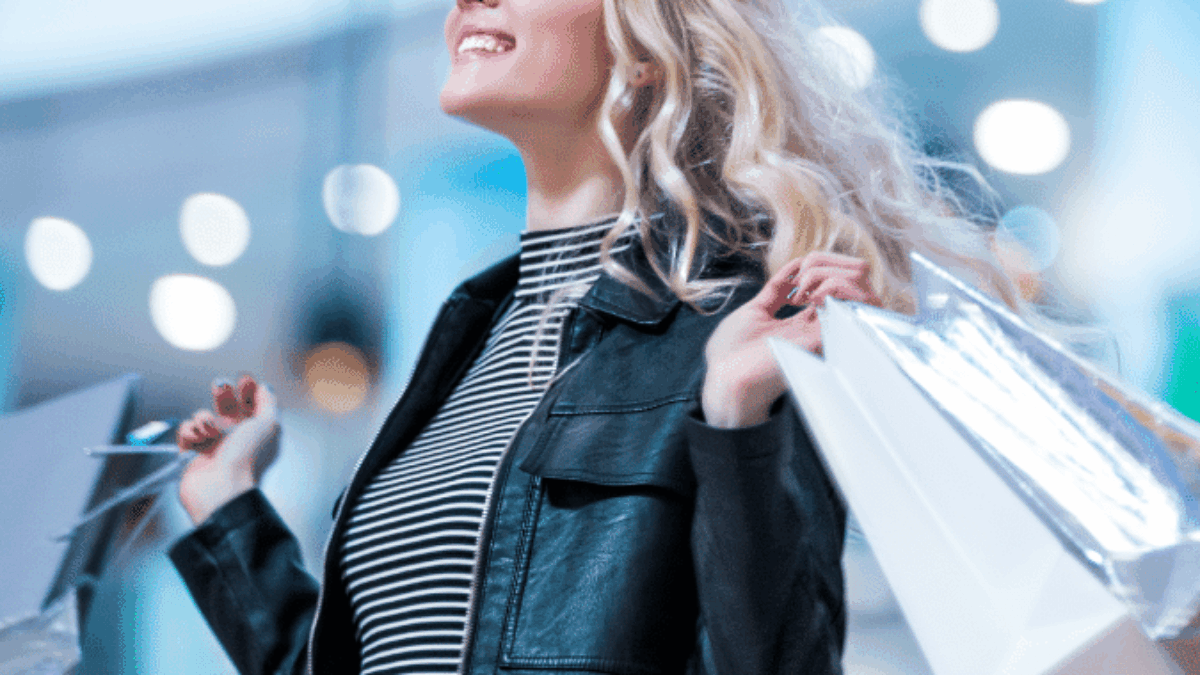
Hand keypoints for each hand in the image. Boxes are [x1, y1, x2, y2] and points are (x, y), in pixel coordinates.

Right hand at [177, 374, 280, 524]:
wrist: (218, 486)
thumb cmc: (243, 458)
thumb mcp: (265, 425)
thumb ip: (268, 403)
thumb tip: (266, 388)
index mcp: (252, 430)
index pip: (250, 404)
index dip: (247, 390)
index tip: (244, 380)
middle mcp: (232, 436)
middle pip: (225, 406)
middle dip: (222, 393)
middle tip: (220, 386)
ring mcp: (211, 443)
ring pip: (202, 416)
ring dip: (203, 417)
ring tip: (209, 429)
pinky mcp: (191, 451)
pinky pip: (186, 430)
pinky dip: (189, 431)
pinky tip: (196, 438)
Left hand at [701, 253, 880, 427]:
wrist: (726, 379)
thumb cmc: (732, 352)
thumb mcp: (755, 310)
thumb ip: (777, 289)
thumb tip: (794, 267)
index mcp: (805, 320)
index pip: (834, 281)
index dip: (821, 264)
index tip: (794, 274)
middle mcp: (820, 324)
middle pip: (854, 277)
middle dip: (828, 263)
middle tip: (800, 279)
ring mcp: (826, 331)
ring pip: (859, 284)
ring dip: (830, 274)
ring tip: (803, 290)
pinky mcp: (827, 336)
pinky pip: (853, 301)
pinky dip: (836, 287)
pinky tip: (811, 297)